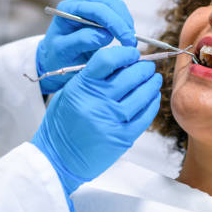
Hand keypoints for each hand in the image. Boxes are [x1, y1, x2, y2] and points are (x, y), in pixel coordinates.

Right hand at [31, 46, 161, 208]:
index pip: (107, 60)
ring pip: (142, 95)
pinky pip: (144, 116)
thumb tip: (123, 63)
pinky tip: (153, 97)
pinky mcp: (122, 137)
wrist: (57, 159)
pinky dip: (152, 104)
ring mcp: (111, 121)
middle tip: (148, 66)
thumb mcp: (70, 92)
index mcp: (81, 87)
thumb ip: (93, 77)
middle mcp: (96, 102)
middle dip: (143, 68)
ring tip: (154, 79)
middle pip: (130, 76)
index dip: (125, 53)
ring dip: (151, 84)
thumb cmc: (63, 123)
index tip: (133, 53)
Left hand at [36, 0, 136, 92]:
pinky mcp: (101, 13)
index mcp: (68, 9)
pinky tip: (126, 37)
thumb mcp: (63, 51)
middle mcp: (81, 3)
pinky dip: (125, 23)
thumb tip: (106, 34)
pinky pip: (118, 12)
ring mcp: (92, 6)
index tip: (125, 40)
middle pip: (109, 3)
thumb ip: (81, 40)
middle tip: (131, 41)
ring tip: (129, 40)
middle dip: (123, 22)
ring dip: (126, 22)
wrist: (56, 59)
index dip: (114, 23)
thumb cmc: (56, 55)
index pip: (96, 9)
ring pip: (116, 6)